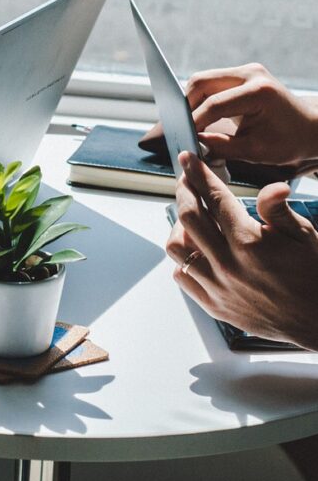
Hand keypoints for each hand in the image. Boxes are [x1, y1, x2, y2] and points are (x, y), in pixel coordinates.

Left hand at [166, 151, 317, 350]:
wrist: (317, 321)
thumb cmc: (313, 275)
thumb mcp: (303, 236)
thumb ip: (279, 210)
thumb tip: (273, 186)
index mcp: (250, 242)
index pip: (215, 198)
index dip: (198, 174)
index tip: (188, 160)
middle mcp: (228, 264)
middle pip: (188, 217)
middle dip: (184, 192)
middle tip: (186, 181)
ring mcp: (217, 287)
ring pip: (177, 248)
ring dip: (179, 227)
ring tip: (190, 217)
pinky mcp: (213, 305)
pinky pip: (182, 276)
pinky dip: (182, 259)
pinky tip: (195, 249)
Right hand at [187, 63, 317, 165]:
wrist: (309, 128)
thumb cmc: (289, 141)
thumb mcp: (255, 151)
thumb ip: (221, 146)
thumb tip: (194, 144)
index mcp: (258, 92)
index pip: (214, 104)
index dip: (194, 122)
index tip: (184, 138)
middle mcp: (251, 74)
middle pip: (201, 82)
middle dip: (186, 106)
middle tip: (181, 129)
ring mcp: (246, 71)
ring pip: (203, 80)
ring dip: (191, 101)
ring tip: (189, 124)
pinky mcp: (242, 75)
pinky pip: (212, 83)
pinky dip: (201, 99)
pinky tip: (199, 117)